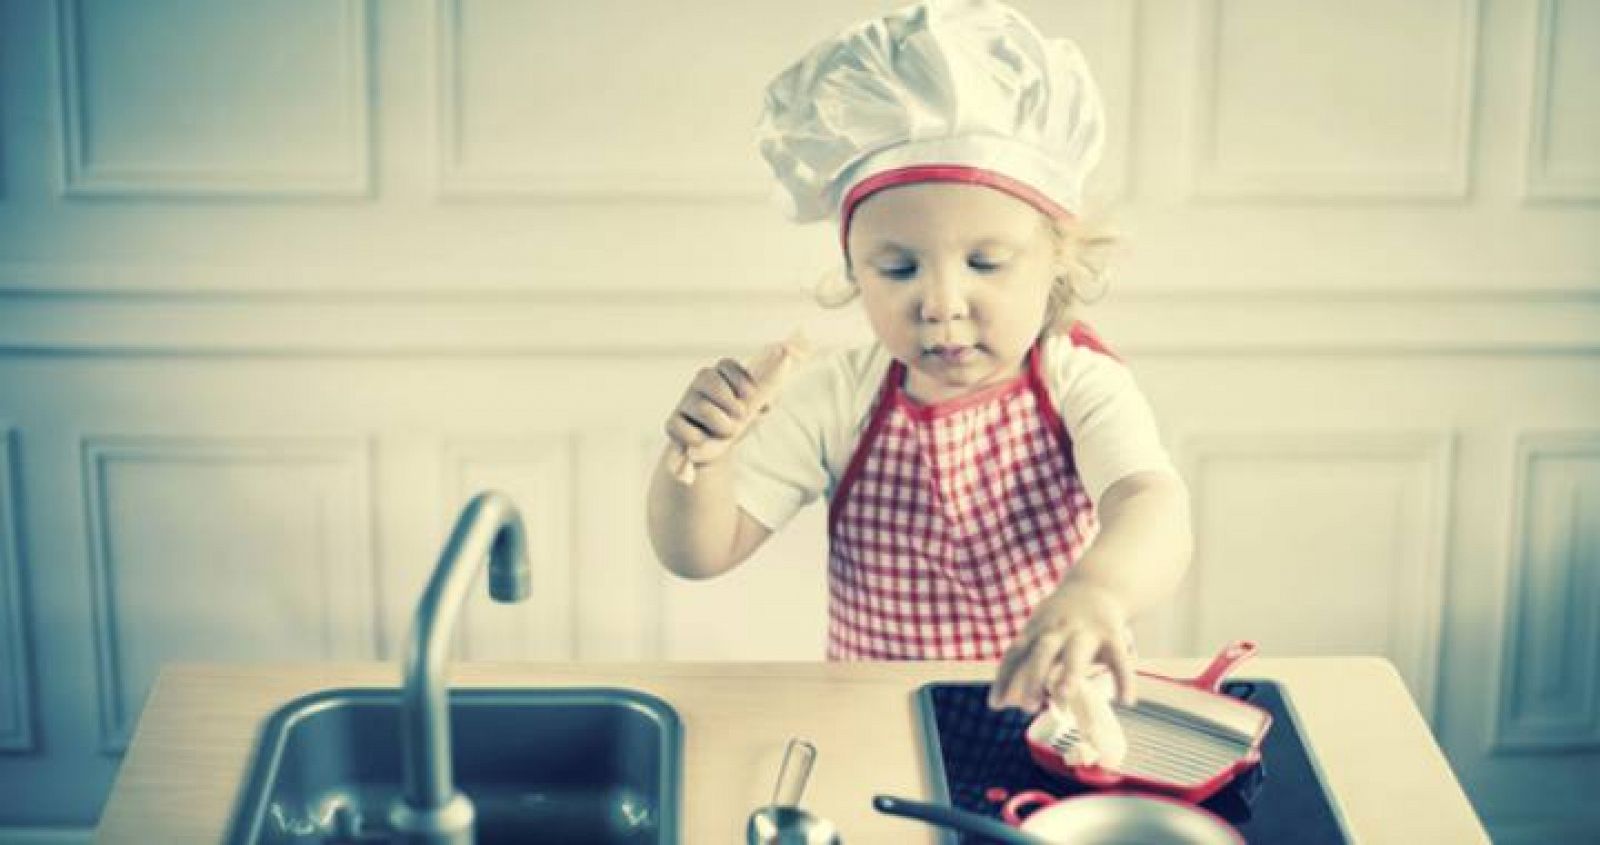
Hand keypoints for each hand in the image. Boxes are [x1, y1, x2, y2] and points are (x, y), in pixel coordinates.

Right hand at [663, 358, 762, 468]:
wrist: (715, 451)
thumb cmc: (736, 423)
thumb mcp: (754, 410)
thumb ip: (765, 397)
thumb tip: (774, 391)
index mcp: (720, 377)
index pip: (726, 365)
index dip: (739, 377)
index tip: (751, 394)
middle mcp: (699, 385)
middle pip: (707, 378)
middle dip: (727, 399)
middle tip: (741, 416)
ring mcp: (685, 404)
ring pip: (701, 407)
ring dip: (719, 422)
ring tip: (728, 432)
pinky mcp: (673, 424)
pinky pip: (679, 426)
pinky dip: (694, 436)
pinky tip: (702, 441)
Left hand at [987, 578, 1136, 712]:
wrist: (1098, 584)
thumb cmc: (1060, 619)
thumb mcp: (1039, 630)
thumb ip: (1023, 664)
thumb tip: (999, 701)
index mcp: (1037, 629)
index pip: (1016, 653)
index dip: (1004, 678)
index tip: (995, 704)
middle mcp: (1059, 629)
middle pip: (1043, 652)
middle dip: (1034, 677)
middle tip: (1027, 705)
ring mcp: (1086, 631)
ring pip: (1077, 653)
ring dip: (1069, 674)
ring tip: (1064, 697)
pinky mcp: (1112, 635)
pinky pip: (1119, 659)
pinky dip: (1124, 680)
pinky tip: (1125, 701)